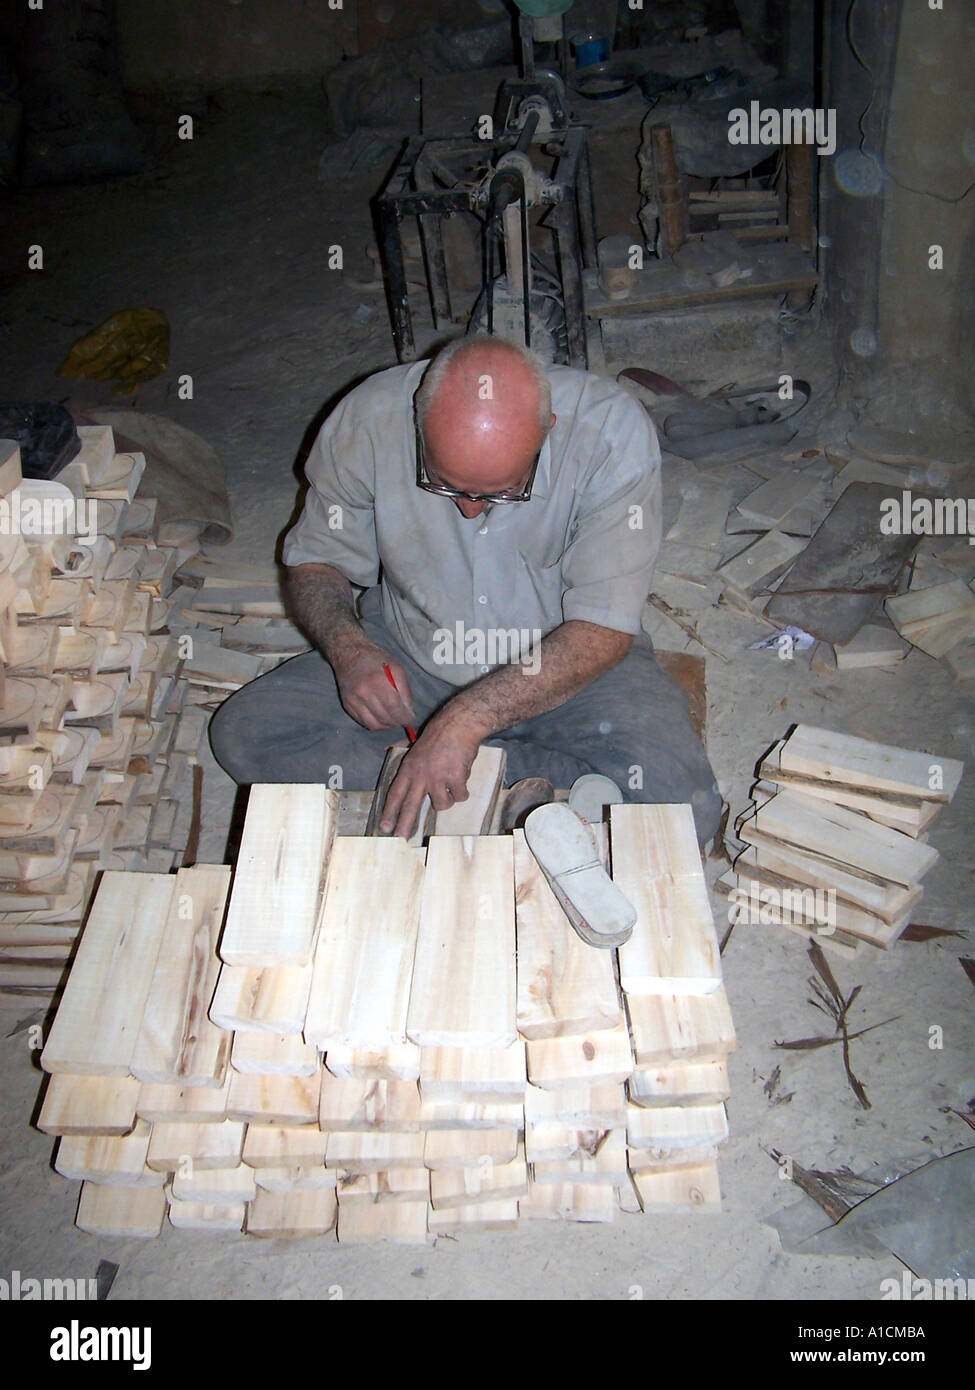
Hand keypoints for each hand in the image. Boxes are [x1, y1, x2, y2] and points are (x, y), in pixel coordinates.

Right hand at [332, 643, 414, 730]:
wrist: (349, 653)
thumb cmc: (376, 659)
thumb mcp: (396, 669)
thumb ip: (404, 691)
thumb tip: (409, 712)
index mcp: (378, 681)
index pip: (394, 708)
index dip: (405, 718)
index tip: (410, 719)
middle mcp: (364, 692)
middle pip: (385, 718)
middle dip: (397, 722)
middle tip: (403, 720)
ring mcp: (353, 700)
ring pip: (374, 724)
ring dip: (386, 725)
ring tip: (392, 719)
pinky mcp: (347, 704)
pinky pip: (363, 722)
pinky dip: (375, 723)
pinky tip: (381, 717)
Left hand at [379, 711, 482, 837]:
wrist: (458, 725)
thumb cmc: (439, 735)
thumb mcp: (415, 744)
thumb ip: (403, 750)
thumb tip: (387, 747)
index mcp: (409, 768)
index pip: (395, 793)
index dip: (389, 812)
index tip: (384, 827)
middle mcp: (421, 775)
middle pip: (410, 805)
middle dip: (404, 824)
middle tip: (400, 838)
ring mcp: (438, 778)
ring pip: (441, 804)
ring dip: (448, 798)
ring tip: (451, 783)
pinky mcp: (455, 779)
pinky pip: (460, 797)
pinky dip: (463, 791)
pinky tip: (462, 777)